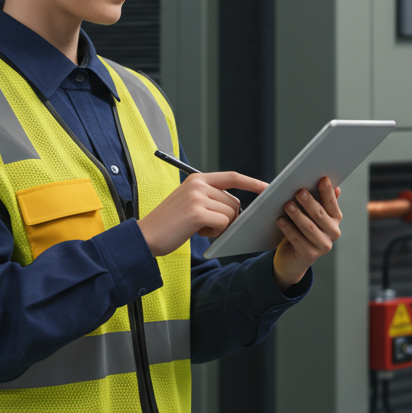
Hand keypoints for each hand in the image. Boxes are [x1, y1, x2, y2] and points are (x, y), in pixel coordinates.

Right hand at [138, 172, 268, 256]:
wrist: (145, 236)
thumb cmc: (169, 223)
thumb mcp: (189, 202)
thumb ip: (210, 198)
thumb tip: (236, 207)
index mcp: (197, 179)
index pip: (232, 176)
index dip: (251, 182)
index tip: (266, 188)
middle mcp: (198, 184)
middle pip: (234, 202)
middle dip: (228, 218)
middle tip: (205, 225)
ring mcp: (197, 197)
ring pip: (230, 214)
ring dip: (219, 227)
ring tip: (198, 227)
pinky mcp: (197, 213)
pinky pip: (222, 224)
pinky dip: (214, 233)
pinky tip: (197, 232)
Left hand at [272, 177, 341, 291]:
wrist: (294, 258)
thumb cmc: (302, 229)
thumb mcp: (310, 214)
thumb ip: (319, 200)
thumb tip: (329, 181)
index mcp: (335, 219)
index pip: (332, 204)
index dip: (328, 192)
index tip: (322, 179)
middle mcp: (333, 233)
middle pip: (320, 215)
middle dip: (309, 202)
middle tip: (299, 191)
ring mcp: (323, 246)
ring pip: (308, 227)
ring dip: (297, 215)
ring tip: (287, 204)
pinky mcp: (309, 255)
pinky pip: (297, 239)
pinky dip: (288, 229)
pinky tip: (280, 220)